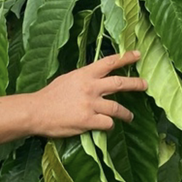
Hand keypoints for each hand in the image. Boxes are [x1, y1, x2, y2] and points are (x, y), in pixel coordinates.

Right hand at [32, 50, 148, 137]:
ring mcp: (90, 104)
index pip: (109, 62)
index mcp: (84, 74)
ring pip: (117, 108)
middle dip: (135, 84)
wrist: (36, 111)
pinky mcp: (88, 121)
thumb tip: (94, 79)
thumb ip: (83, 79)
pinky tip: (108, 127)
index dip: (125, 58)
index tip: (137, 55)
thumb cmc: (49, 96)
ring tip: (130, 116)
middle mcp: (90, 87)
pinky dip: (110, 125)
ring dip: (126, 113)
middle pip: (119, 83)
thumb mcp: (67, 79)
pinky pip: (107, 123)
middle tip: (145, 84)